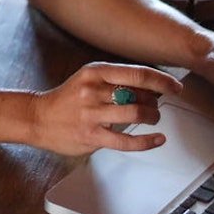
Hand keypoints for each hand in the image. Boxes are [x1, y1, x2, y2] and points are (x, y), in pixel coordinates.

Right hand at [29, 62, 182, 155]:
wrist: (37, 118)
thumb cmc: (66, 99)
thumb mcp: (88, 79)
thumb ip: (115, 81)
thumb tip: (150, 86)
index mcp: (95, 72)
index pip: (138, 73)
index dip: (162, 81)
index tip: (175, 86)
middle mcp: (93, 90)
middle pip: (140, 94)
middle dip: (155, 102)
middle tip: (155, 106)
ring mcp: (92, 114)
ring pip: (136, 114)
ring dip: (152, 117)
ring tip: (153, 119)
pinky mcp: (91, 136)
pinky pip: (127, 141)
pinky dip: (147, 141)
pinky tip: (157, 139)